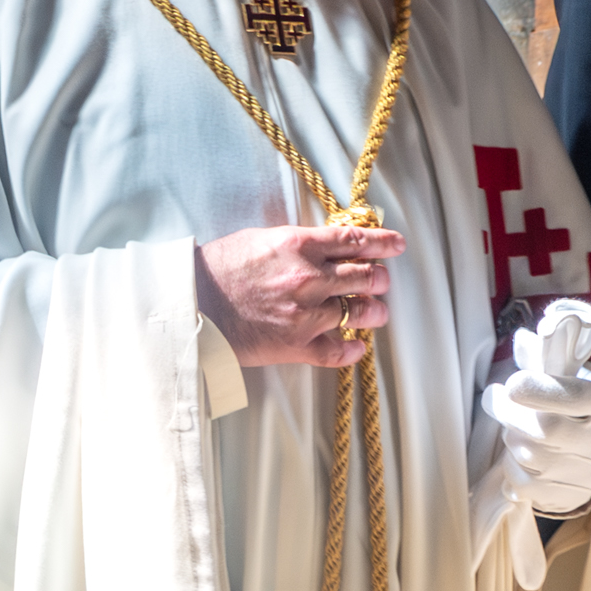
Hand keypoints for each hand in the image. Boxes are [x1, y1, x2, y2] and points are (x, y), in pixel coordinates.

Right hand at [195, 223, 403, 369]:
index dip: (384, 242)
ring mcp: (306, 315)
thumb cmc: (220, 269)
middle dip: (379, 278)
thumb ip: (300, 242)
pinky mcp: (296, 346)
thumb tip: (329, 244)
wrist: (193, 304)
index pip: (356, 240)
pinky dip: (353, 350)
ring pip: (359, 313)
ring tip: (375, 311)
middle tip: (380, 280)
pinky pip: (338, 352)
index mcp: (300, 245)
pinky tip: (358, 346)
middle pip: (365, 276)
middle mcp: (309, 279)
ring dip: (374, 311)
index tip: (398, 245)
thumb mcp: (262, 238)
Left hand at [483, 299, 590, 517]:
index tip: (511, 385)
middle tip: (493, 400)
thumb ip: (545, 359)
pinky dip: (512, 470)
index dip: (538, 389)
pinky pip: (527, 484)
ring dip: (510, 439)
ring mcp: (590, 472)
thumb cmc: (570, 408)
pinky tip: (516, 459)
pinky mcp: (572, 496)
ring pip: (532, 456)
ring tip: (511, 429)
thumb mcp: (565, 379)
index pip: (574, 395)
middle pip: (547, 428)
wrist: (585, 456)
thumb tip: (524, 339)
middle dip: (511, 413)